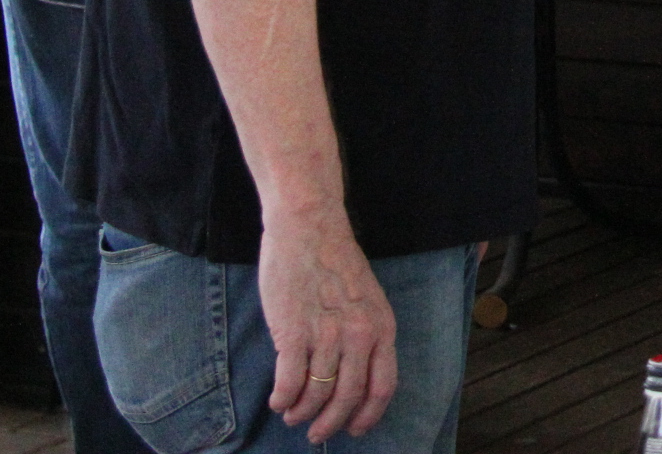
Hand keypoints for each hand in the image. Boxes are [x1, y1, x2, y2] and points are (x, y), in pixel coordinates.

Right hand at [259, 205, 397, 442]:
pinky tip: (278, 400)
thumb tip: (351, 379)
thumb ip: (365, 336)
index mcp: (382, 327)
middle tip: (316, 433)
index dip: (367, 415)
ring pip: (316, 394)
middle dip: (331, 424)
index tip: (354, 429)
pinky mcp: (294, 332)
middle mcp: (359, 335)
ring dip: (301, 412)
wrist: (309, 228)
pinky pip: (289, 381)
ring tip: (292, 415)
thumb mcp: (367, 299)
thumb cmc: (335, 262)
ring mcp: (327, 334)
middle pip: (348, 398)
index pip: (383, 387)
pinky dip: (282, 398)